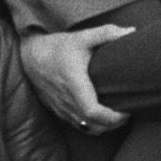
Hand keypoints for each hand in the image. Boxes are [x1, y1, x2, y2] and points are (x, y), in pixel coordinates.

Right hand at [17, 28, 131, 134]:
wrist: (30, 56)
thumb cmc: (57, 47)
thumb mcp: (81, 37)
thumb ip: (106, 33)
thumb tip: (130, 31)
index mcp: (74, 85)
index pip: (94, 112)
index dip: (113, 117)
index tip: (127, 110)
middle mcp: (67, 101)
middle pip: (94, 126)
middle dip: (113, 124)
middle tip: (127, 113)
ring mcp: (61, 108)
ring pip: (86, 129)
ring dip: (103, 127)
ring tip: (115, 116)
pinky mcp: (57, 110)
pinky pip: (77, 125)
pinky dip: (91, 125)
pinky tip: (99, 115)